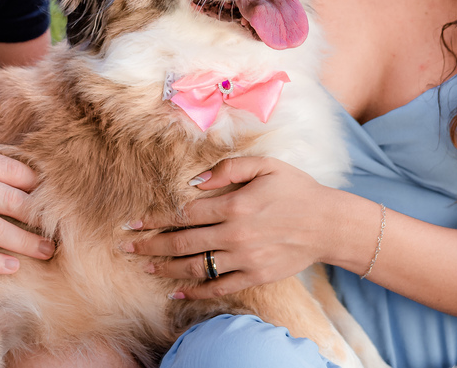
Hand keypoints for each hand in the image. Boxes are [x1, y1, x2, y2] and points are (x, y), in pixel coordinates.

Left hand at [128, 156, 332, 298]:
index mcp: (234, 205)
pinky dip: (195, 291)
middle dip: (150, 245)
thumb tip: (194, 182)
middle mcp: (235, 235)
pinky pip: (219, 288)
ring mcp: (245, 259)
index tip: (134, 222)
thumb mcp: (265, 165)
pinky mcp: (255, 276)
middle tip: (127, 248)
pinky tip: (175, 291)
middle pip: (182, 243)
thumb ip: (227, 168)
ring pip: (196, 268)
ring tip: (145, 267)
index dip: (155, 218)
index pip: (184, 213)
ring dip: (166, 268)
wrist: (329, 223)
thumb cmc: (296, 189)